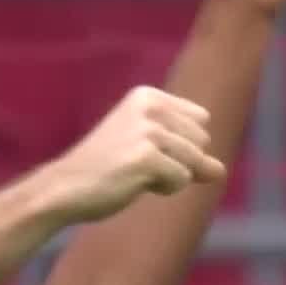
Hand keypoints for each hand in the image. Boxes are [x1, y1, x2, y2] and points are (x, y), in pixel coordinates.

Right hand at [41, 85, 225, 222]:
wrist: (65, 188)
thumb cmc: (105, 169)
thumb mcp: (149, 153)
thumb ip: (189, 157)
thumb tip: (220, 171)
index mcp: (147, 96)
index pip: (201, 121)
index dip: (180, 144)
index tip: (143, 149)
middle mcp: (149, 107)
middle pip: (202, 141)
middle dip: (178, 161)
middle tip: (136, 164)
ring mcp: (147, 130)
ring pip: (195, 161)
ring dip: (171, 177)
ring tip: (133, 174)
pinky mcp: (145, 156)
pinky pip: (182, 179)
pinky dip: (163, 188)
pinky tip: (132, 183)